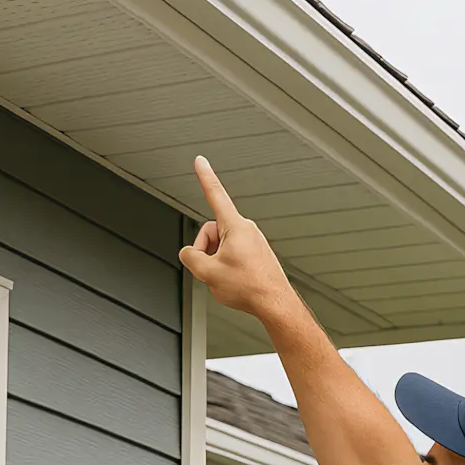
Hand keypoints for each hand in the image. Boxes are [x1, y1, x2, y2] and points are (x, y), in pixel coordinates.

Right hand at [178, 156, 300, 324]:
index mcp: (235, 226)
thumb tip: (188, 253)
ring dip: (215, 262)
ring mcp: (252, 241)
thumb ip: (190, 258)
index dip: (205, 177)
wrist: (275, 304)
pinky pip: (231, 254)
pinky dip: (227, 267)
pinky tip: (236, 281)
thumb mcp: (207, 274)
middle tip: (210, 271)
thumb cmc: (248, 288)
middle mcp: (246, 229)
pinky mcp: (256, 252)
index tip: (200, 161)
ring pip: (220, 246)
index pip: (216, 195)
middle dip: (205, 250)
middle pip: (210, 232)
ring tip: (227, 279)